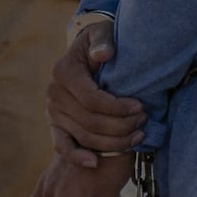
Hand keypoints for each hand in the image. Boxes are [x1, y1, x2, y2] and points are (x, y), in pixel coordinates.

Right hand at [48, 21, 144, 161]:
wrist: (86, 52)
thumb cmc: (99, 42)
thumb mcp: (101, 33)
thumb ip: (102, 40)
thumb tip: (104, 54)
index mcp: (63, 71)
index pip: (91, 99)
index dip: (117, 107)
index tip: (140, 107)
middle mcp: (54, 93)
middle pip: (90, 121)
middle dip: (121, 126)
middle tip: (143, 122)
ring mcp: (53, 111)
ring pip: (85, 136)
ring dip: (113, 142)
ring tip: (136, 137)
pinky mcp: (56, 125)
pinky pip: (63, 146)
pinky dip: (78, 157)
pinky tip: (94, 163)